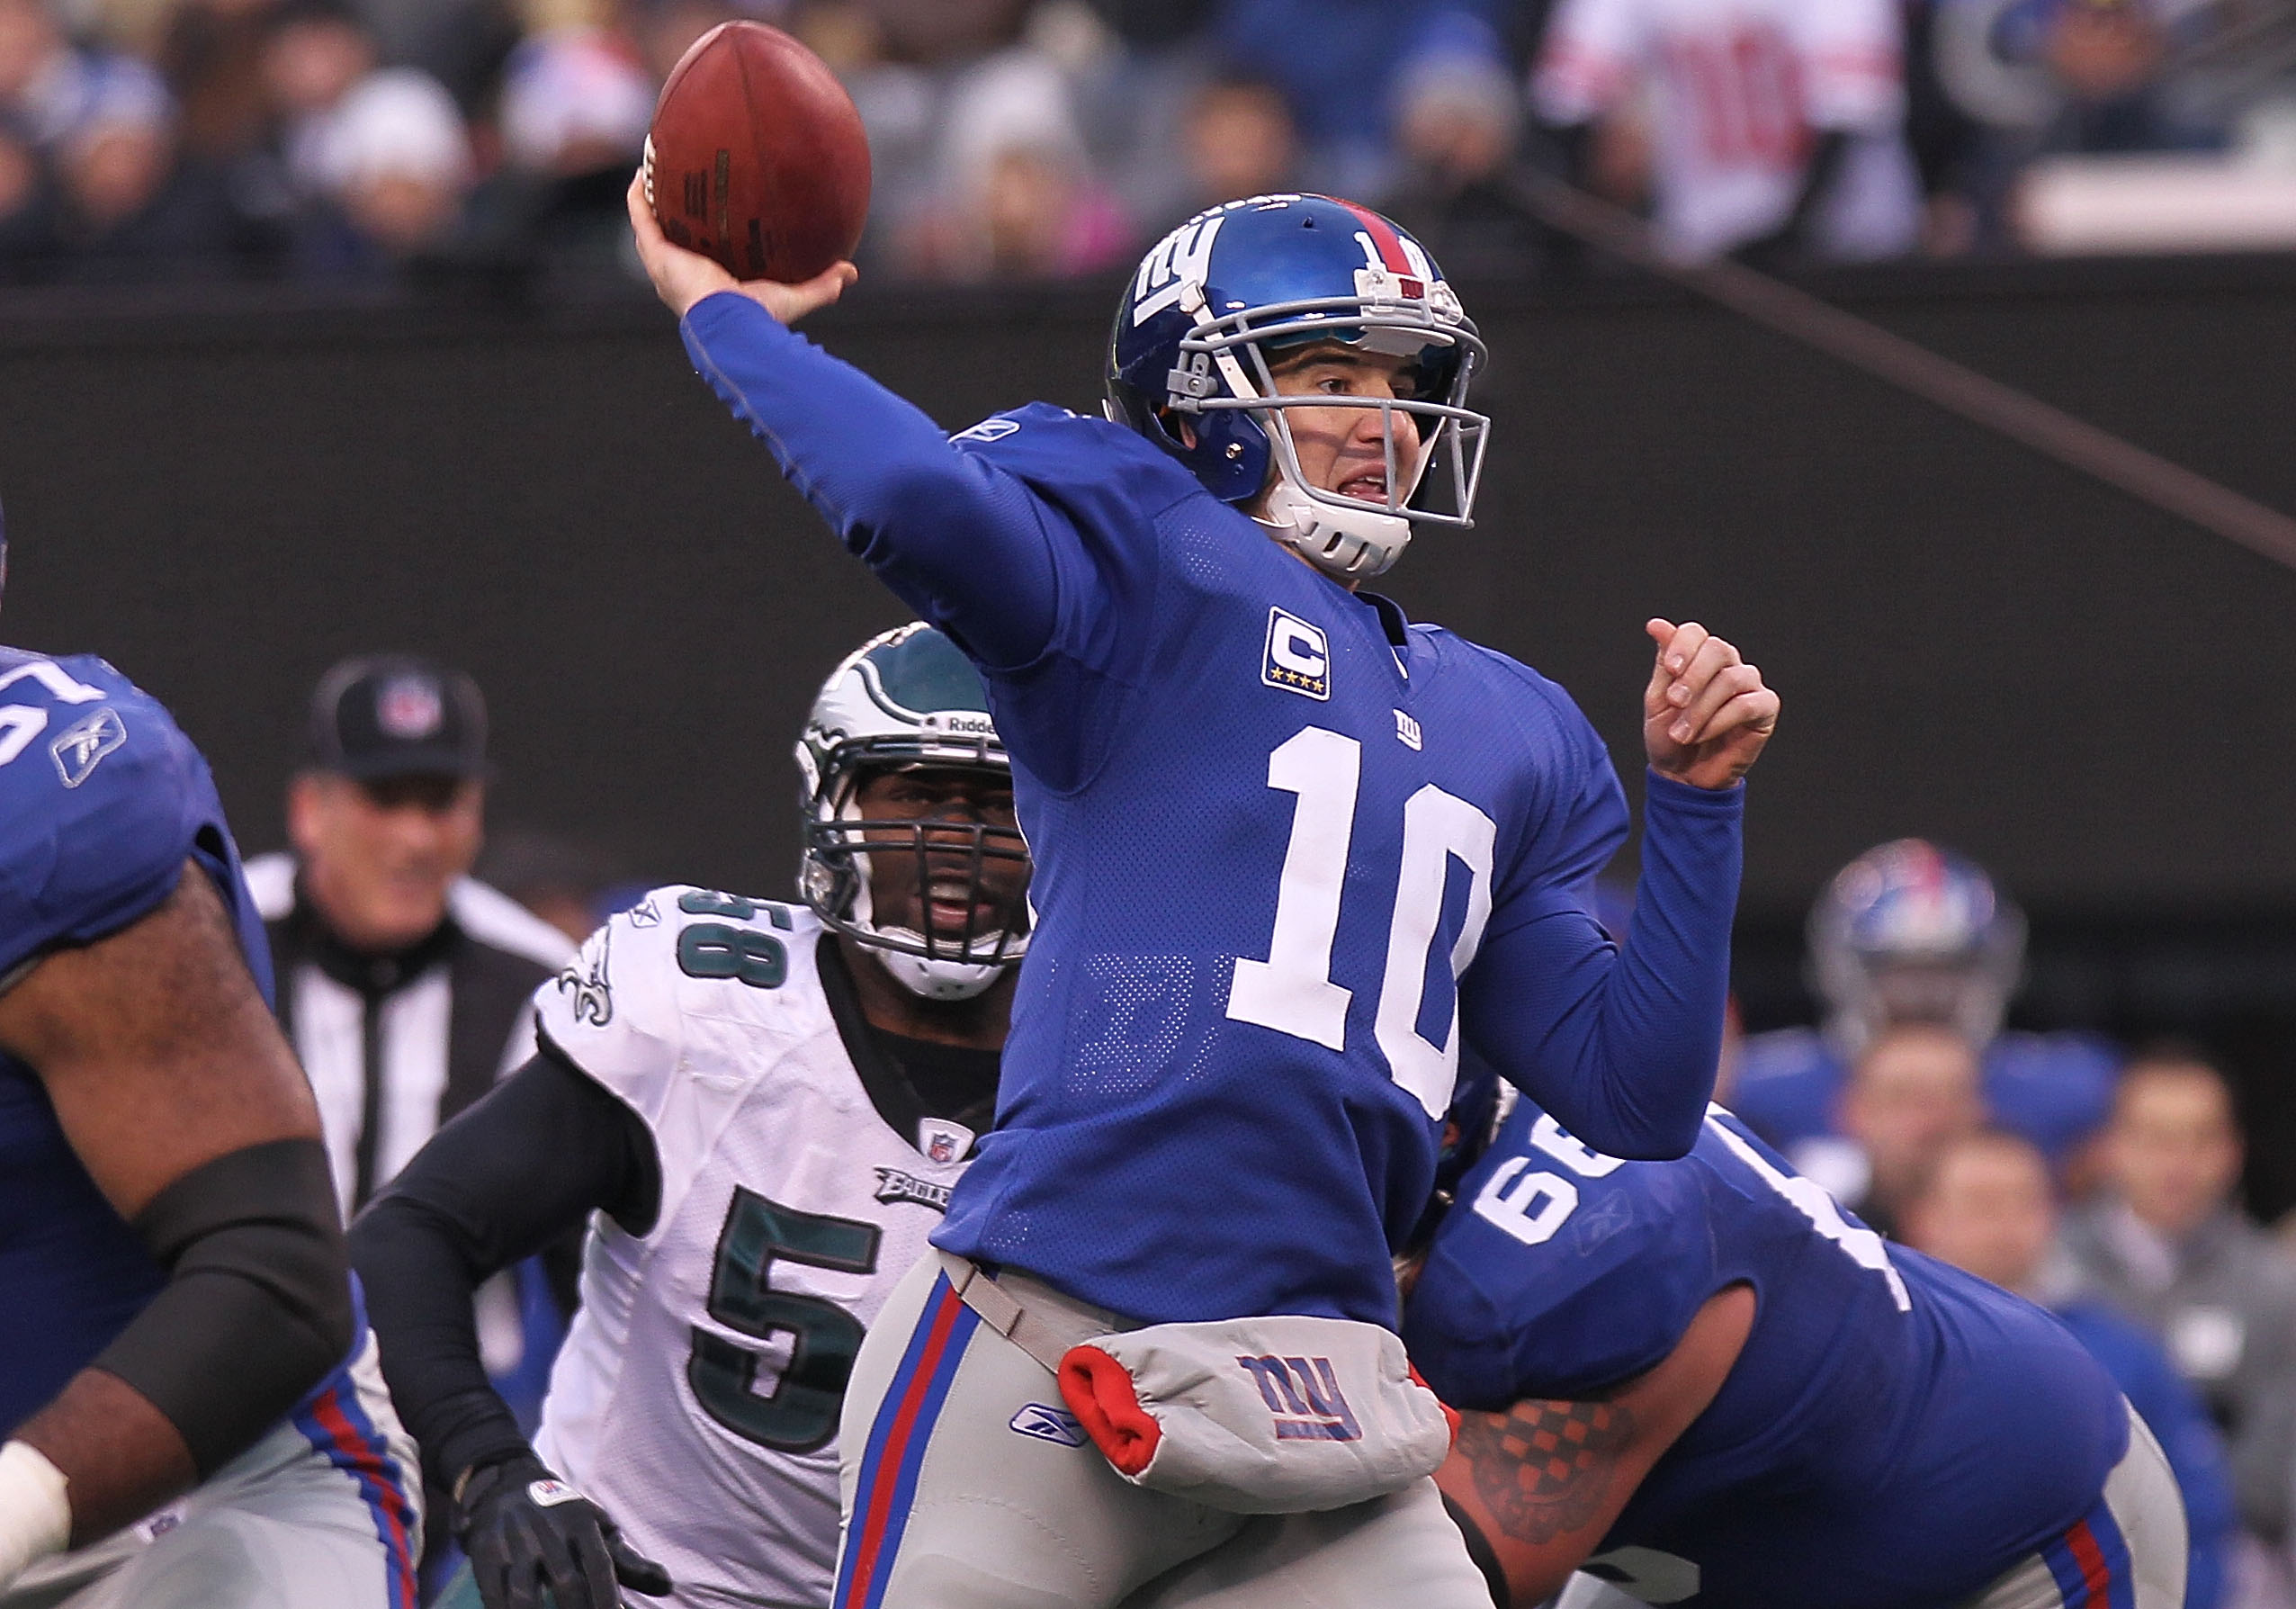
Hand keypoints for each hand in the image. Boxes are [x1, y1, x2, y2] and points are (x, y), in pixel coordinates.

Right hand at [454, 1453, 671, 1608]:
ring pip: (524, 1594)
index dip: (607, 1598)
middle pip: (566, 1583)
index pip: (599, 1566)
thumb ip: (628, 1561)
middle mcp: (547, 1529)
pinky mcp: (483, 1553)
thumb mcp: (597, 1529)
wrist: (505, 1486)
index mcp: (581, 1521)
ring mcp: (512, 1541)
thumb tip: (667, 1587)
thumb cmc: (563, 1518)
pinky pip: (493, 1594)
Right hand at [626, 171, 855, 322]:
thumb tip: (850, 271)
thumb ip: (821, 284)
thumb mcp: (793, 296)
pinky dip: (638, 195)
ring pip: (650, 226)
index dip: (701, 236)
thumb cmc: (758, 317)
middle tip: (676, 186)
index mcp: (707, 284)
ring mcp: (664, 263)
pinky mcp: (656, 254)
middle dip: (671, 214)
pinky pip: (641, 217)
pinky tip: (641, 171)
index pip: (701, 256)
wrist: (730, 324)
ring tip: (650, 171)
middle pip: (671, 238)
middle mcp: (681, 274)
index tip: (709, 215)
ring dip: (648, 199)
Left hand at [1642, 619, 1776, 789]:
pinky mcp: (1765, 708)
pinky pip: (1747, 704)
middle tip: (1674, 702)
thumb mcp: (1658, 700)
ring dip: (1701, 708)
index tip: (1670, 669)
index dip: (1683, 645)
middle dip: (1692, 677)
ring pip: (1732, 679)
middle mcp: (1727, 665)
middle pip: (1718, 648)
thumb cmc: (1669, 736)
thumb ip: (1663, 664)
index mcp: (1698, 657)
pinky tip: (1703, 735)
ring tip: (1682, 734)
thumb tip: (1657, 624)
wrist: (1683, 776)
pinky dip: (1720, 721)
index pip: (1695, 633)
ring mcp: (1749, 685)